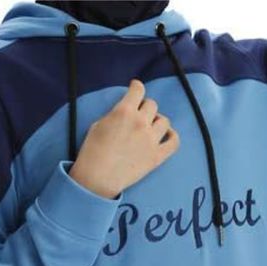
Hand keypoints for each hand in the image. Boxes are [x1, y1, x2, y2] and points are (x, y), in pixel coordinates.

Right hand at [69, 79, 179, 198]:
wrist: (98, 178)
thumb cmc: (92, 151)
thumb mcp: (98, 124)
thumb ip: (115, 115)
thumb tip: (124, 114)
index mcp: (125, 111)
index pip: (138, 89)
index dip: (136, 87)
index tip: (135, 89)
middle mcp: (141, 122)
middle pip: (152, 105)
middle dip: (145, 107)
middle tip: (139, 115)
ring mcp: (151, 140)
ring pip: (164, 121)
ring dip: (157, 121)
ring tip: (150, 127)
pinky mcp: (157, 157)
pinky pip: (174, 142)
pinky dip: (172, 136)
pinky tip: (166, 136)